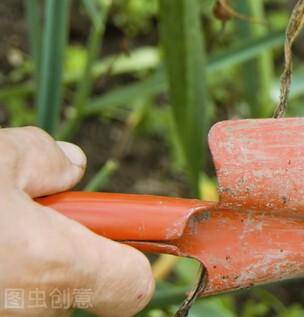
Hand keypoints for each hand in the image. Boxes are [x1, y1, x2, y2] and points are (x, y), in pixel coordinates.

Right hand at [0, 127, 152, 316]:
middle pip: (79, 286)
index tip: (117, 229)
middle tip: (27, 216)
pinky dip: (1, 277)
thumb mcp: (0, 157)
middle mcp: (31, 310)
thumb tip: (70, 165)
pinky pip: (7, 300)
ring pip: (35, 296)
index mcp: (55, 266)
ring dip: (23, 267)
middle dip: (63, 253)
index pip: (134, 285)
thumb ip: (46, 159)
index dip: (132, 255)